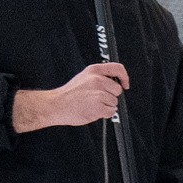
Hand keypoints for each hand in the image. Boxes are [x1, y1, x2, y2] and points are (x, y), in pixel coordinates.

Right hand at [14, 63, 130, 131]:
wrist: (57, 105)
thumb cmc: (70, 94)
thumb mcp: (84, 78)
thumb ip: (99, 77)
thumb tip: (114, 82)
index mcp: (94, 71)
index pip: (118, 69)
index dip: (124, 77)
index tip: (125, 84)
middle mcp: (97, 80)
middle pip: (117, 90)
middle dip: (110, 96)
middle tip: (97, 99)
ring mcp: (98, 93)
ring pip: (114, 102)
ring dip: (106, 106)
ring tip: (92, 104)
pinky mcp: (98, 106)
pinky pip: (111, 112)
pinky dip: (104, 114)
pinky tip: (93, 110)